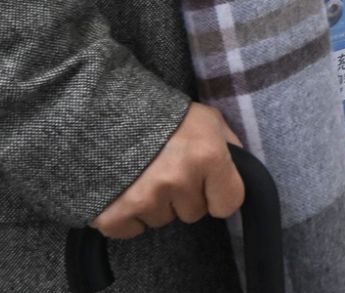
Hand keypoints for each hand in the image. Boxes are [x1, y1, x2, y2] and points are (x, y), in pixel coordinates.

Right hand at [92, 102, 242, 239]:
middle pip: (194, 213)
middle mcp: (179, 179)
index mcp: (207, 156)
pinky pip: (132, 231)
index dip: (219, 195)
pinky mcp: (114, 214)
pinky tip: (124, 189)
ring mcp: (145, 198)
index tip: (208, 185)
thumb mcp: (207, 120)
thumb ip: (228, 146)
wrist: (105, 113)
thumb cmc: (164, 116)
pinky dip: (127, 216)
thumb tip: (239, 171)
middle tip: (168, 169)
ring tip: (143, 174)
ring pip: (162, 220)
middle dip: (184, 196)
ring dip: (156, 204)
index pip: (229, 203)